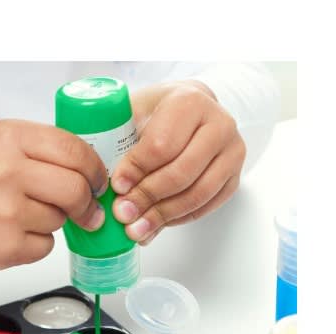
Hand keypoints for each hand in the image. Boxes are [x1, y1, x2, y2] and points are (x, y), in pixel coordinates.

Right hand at [0, 119, 107, 267]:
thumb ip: (43, 149)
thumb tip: (90, 173)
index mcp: (9, 139)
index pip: (74, 151)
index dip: (95, 169)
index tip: (99, 181)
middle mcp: (8, 173)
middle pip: (76, 190)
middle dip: (87, 202)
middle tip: (85, 207)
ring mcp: (6, 213)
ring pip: (61, 221)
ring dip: (53, 219)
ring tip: (21, 212)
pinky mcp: (5, 247)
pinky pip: (46, 246)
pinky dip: (37, 242)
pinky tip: (12, 231)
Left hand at [111, 81, 245, 243]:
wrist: (193, 111)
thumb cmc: (158, 113)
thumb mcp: (133, 112)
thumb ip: (116, 140)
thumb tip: (101, 184)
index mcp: (190, 102)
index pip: (161, 145)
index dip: (136, 170)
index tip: (117, 186)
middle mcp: (219, 125)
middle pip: (181, 173)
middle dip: (147, 198)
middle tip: (123, 214)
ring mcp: (232, 152)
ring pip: (197, 194)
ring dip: (162, 216)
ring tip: (136, 229)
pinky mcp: (234, 177)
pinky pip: (207, 206)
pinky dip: (178, 219)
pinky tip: (155, 225)